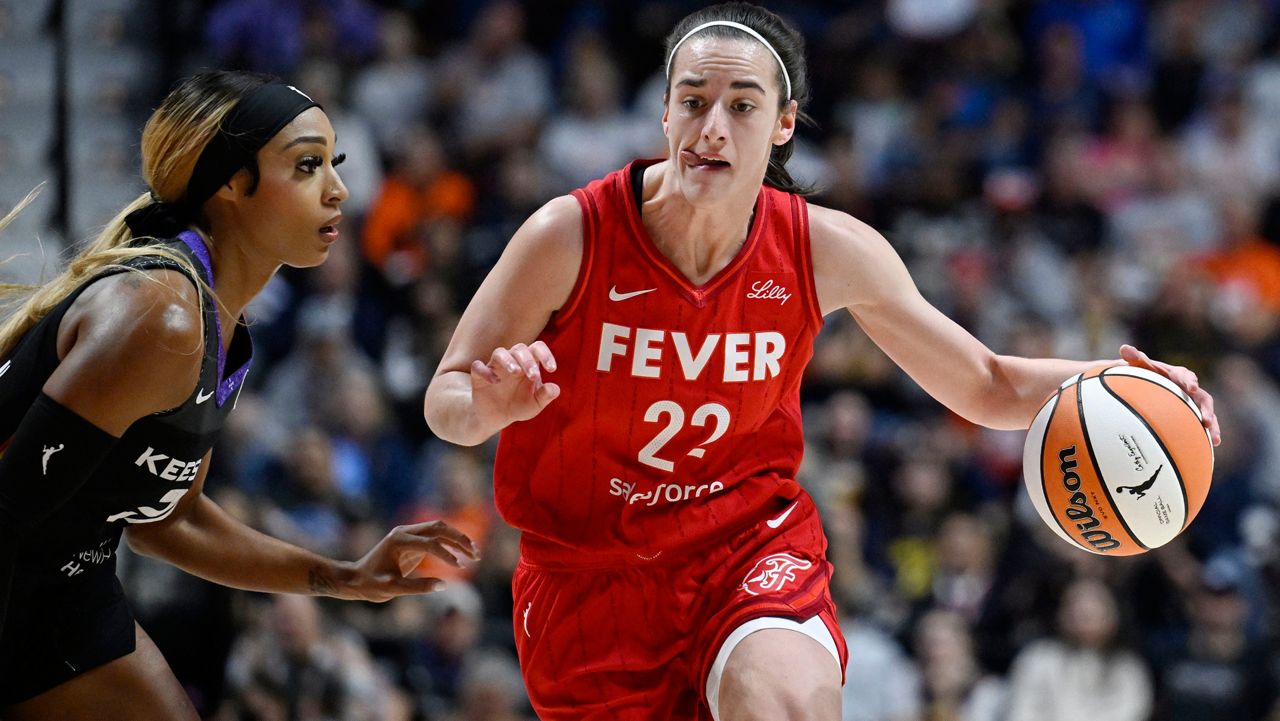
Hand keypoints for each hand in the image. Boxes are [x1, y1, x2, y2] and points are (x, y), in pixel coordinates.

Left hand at [335, 521, 479, 601]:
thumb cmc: (370, 585)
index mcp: (399, 541)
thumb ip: (417, 587)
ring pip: (440, 529)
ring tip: (474, 554)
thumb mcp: (392, 589)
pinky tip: (461, 555)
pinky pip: (435, 537)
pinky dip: (450, 543)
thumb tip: (443, 585)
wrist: (355, 579)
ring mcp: (408, 534)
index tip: (459, 568)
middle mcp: (404, 532)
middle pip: (439, 527)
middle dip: (460, 539)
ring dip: (458, 539)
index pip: (430, 542)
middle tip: (475, 554)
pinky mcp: (412, 540)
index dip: (447, 554)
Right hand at [470, 341, 559, 432]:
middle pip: (520, 348)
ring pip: (499, 352)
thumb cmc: (519, 406)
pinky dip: (485, 371)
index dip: (546, 354)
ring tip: (516, 372)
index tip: (552, 369)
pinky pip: (478, 366)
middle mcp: (512, 361)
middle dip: (528, 361)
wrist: (496, 418)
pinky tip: (495, 382)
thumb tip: (555, 389)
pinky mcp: (478, 376)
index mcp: (528, 363)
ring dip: (508, 360)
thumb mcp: (535, 404)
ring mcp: (494, 367)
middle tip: (534, 376)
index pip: (537, 348)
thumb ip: (545, 396)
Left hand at [1120, 344, 1220, 445]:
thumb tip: (1124, 348)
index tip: (1191, 388)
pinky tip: (1213, 445)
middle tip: (1207, 420)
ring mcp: (1192, 401)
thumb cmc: (1142, 372)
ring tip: (1215, 438)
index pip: (1185, 376)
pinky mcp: (1193, 412)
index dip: (1189, 382)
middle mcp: (1189, 387)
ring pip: (1207, 412)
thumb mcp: (1138, 365)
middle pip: (1203, 397)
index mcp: (1176, 374)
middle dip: (1207, 409)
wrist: (1147, 380)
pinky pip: (1203, 422)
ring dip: (1213, 423)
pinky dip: (1209, 432)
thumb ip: (1134, 357)